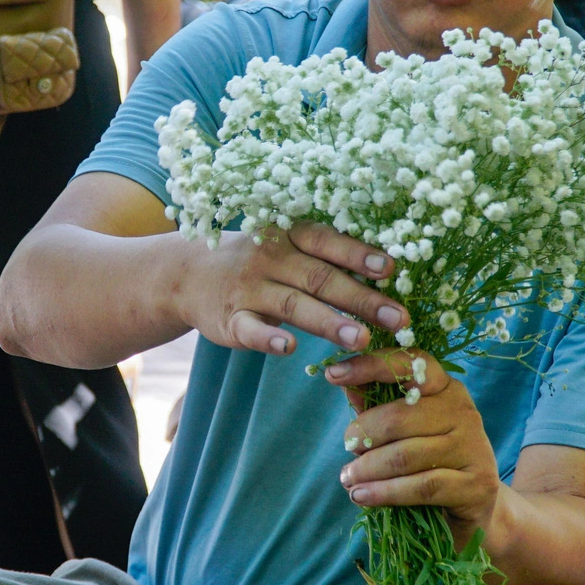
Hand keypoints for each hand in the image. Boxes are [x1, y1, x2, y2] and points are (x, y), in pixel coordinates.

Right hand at [175, 223, 406, 356]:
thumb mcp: (286, 248)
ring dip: (329, 322)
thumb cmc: (257, 261)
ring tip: (362, 339)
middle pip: (320, 278)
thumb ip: (326, 259)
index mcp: (289, 236)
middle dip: (362, 298)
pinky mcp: (230, 319)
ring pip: (293, 305)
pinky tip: (289, 348)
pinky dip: (269, 338)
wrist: (187, 273)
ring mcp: (249, 289)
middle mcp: (271, 259)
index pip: (328, 242)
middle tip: (398, 318)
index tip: (391, 269)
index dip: (359, 254)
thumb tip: (387, 274)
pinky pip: (250, 329)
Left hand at [327, 349, 500, 545]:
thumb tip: (345, 384)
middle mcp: (463, 412)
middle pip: (399, 417)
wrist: (475, 508)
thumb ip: (377, 408)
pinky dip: (385, 492)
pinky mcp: (476, 484)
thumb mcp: (405, 431)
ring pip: (405, 455)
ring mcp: (473, 448)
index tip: (333, 375)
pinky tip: (362, 496)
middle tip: (347, 449)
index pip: (410, 365)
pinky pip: (420, 486)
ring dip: (367, 469)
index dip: (370, 366)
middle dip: (363, 434)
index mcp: (446, 388)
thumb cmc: (431, 462)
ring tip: (348, 479)